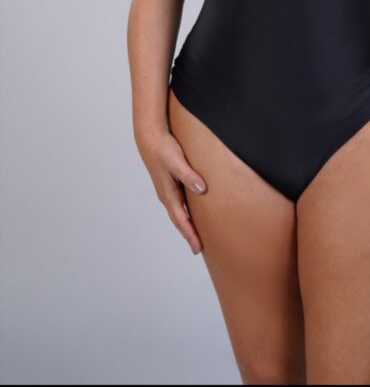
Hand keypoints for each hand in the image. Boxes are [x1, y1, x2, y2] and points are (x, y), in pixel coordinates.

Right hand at [136, 128, 207, 254]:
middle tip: (198, 248)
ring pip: (179, 212)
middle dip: (188, 234)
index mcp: (168, 193)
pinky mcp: (170, 183)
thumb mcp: (177, 161)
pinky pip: (180, 203)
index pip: (181, 220)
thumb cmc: (163, 148)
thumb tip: (202, 190)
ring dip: (187, 224)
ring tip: (196, 235)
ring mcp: (168, 190)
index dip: (190, 234)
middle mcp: (167, 195)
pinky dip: (186, 212)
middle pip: (179, 220)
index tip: (197, 248)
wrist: (149, 137)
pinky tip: (193, 212)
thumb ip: (189, 176)